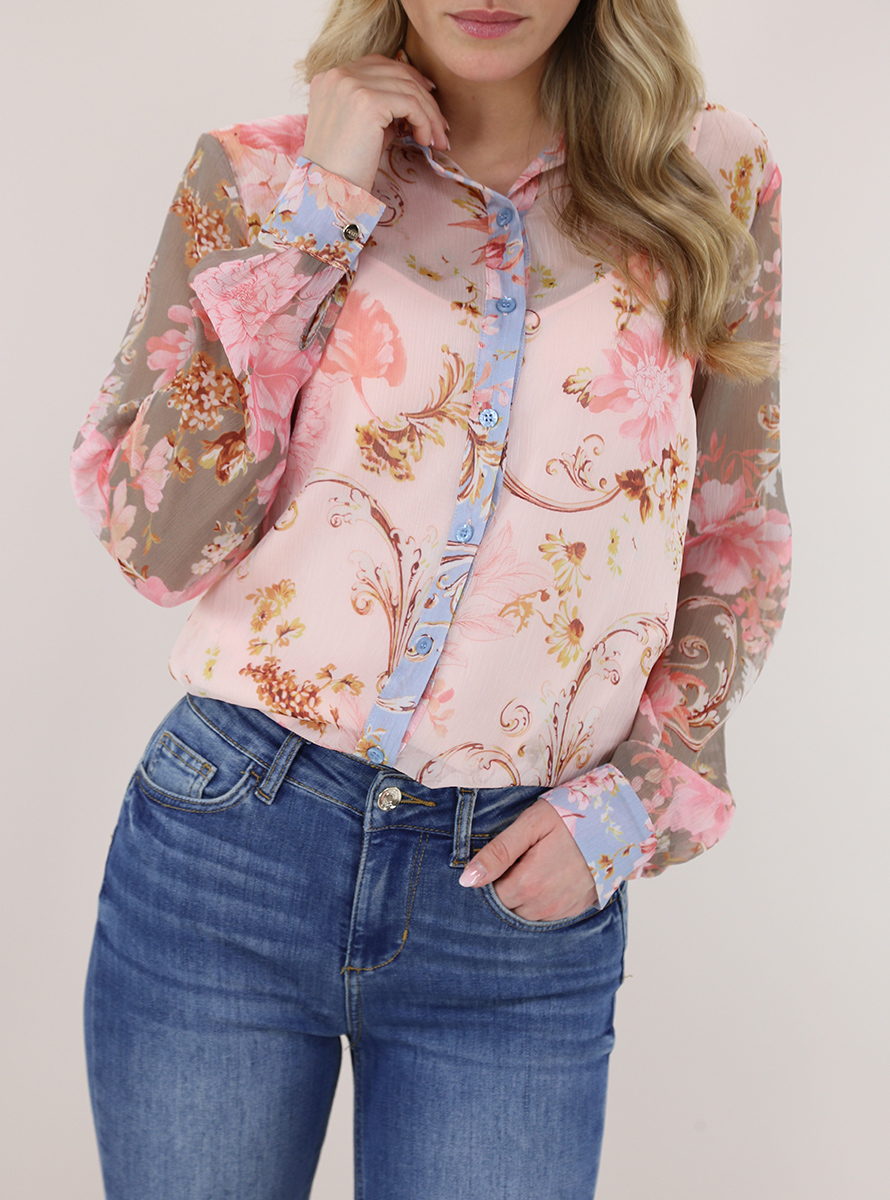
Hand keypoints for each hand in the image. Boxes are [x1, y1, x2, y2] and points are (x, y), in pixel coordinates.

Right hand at [302, 54, 449, 194]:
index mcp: (331, 78)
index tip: (428, 97)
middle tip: (440, 126)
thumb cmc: (344, 168)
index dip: (408, 78)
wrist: (328, 190)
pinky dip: (424, 122)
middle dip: (425, 99)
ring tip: (437, 140)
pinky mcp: (368, 101)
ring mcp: (351, 84)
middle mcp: (339, 75)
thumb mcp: (360, 128)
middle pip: (397, 73)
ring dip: (430, 115)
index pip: (378, 65)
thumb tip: (412, 106)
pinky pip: (411, 104)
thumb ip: (380, 109)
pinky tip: (424, 141)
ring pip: (408, 88)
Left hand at [459, 799, 598, 920]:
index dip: (494, 874)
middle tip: (522, 857)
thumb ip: (498, 853)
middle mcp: (545, 905)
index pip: (492, 894)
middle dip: (508, 886)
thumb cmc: (571, 817)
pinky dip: (544, 898)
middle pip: (509, 906)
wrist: (618, 822)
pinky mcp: (579, 908)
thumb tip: (466, 879)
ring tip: (538, 863)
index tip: (507, 855)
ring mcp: (563, 909)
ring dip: (526, 895)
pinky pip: (550, 912)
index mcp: (528, 884)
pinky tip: (552, 874)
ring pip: (528, 912)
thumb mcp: (530, 825)